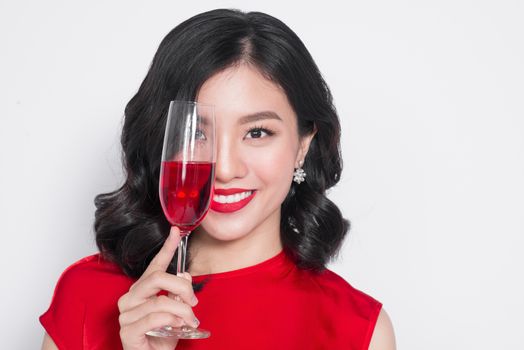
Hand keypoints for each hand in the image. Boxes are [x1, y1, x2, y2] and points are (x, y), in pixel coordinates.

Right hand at [118, 226, 198, 349]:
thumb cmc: (161, 338)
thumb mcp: (177, 313)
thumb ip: (179, 294)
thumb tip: (185, 276)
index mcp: (142, 290)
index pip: (155, 265)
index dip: (167, 247)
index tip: (176, 231)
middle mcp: (130, 298)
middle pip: (158, 278)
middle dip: (182, 287)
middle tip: (194, 301)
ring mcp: (126, 314)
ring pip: (161, 300)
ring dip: (182, 310)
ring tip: (190, 320)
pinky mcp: (127, 331)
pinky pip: (155, 317)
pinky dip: (172, 320)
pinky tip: (179, 325)